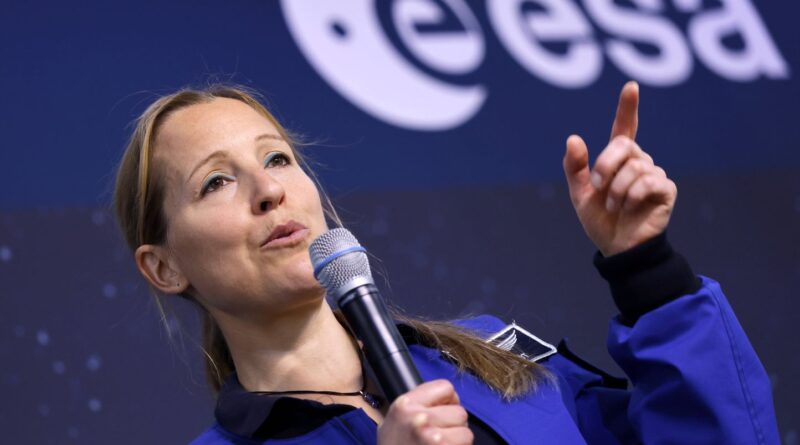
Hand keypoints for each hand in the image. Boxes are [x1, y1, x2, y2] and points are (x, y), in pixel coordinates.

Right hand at [377, 380, 472, 444]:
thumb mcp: (393, 421)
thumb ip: (416, 406)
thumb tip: (447, 398)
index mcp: (405, 404)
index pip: (445, 387)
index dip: (448, 401)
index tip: (442, 413)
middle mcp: (419, 418)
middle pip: (459, 411)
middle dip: (454, 425)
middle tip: (440, 437)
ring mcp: (433, 437)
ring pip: (466, 432)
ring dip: (458, 441)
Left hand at [563, 81, 676, 255]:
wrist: (616, 248)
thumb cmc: (600, 220)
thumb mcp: (579, 193)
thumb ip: (575, 167)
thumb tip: (574, 138)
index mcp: (618, 160)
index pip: (625, 127)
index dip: (628, 107)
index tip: (631, 87)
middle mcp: (638, 162)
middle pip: (623, 145)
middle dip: (605, 165)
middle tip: (597, 187)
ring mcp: (654, 174)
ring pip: (634, 166)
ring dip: (616, 189)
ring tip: (614, 206)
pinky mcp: (665, 189)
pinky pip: (647, 181)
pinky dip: (631, 196)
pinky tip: (629, 208)